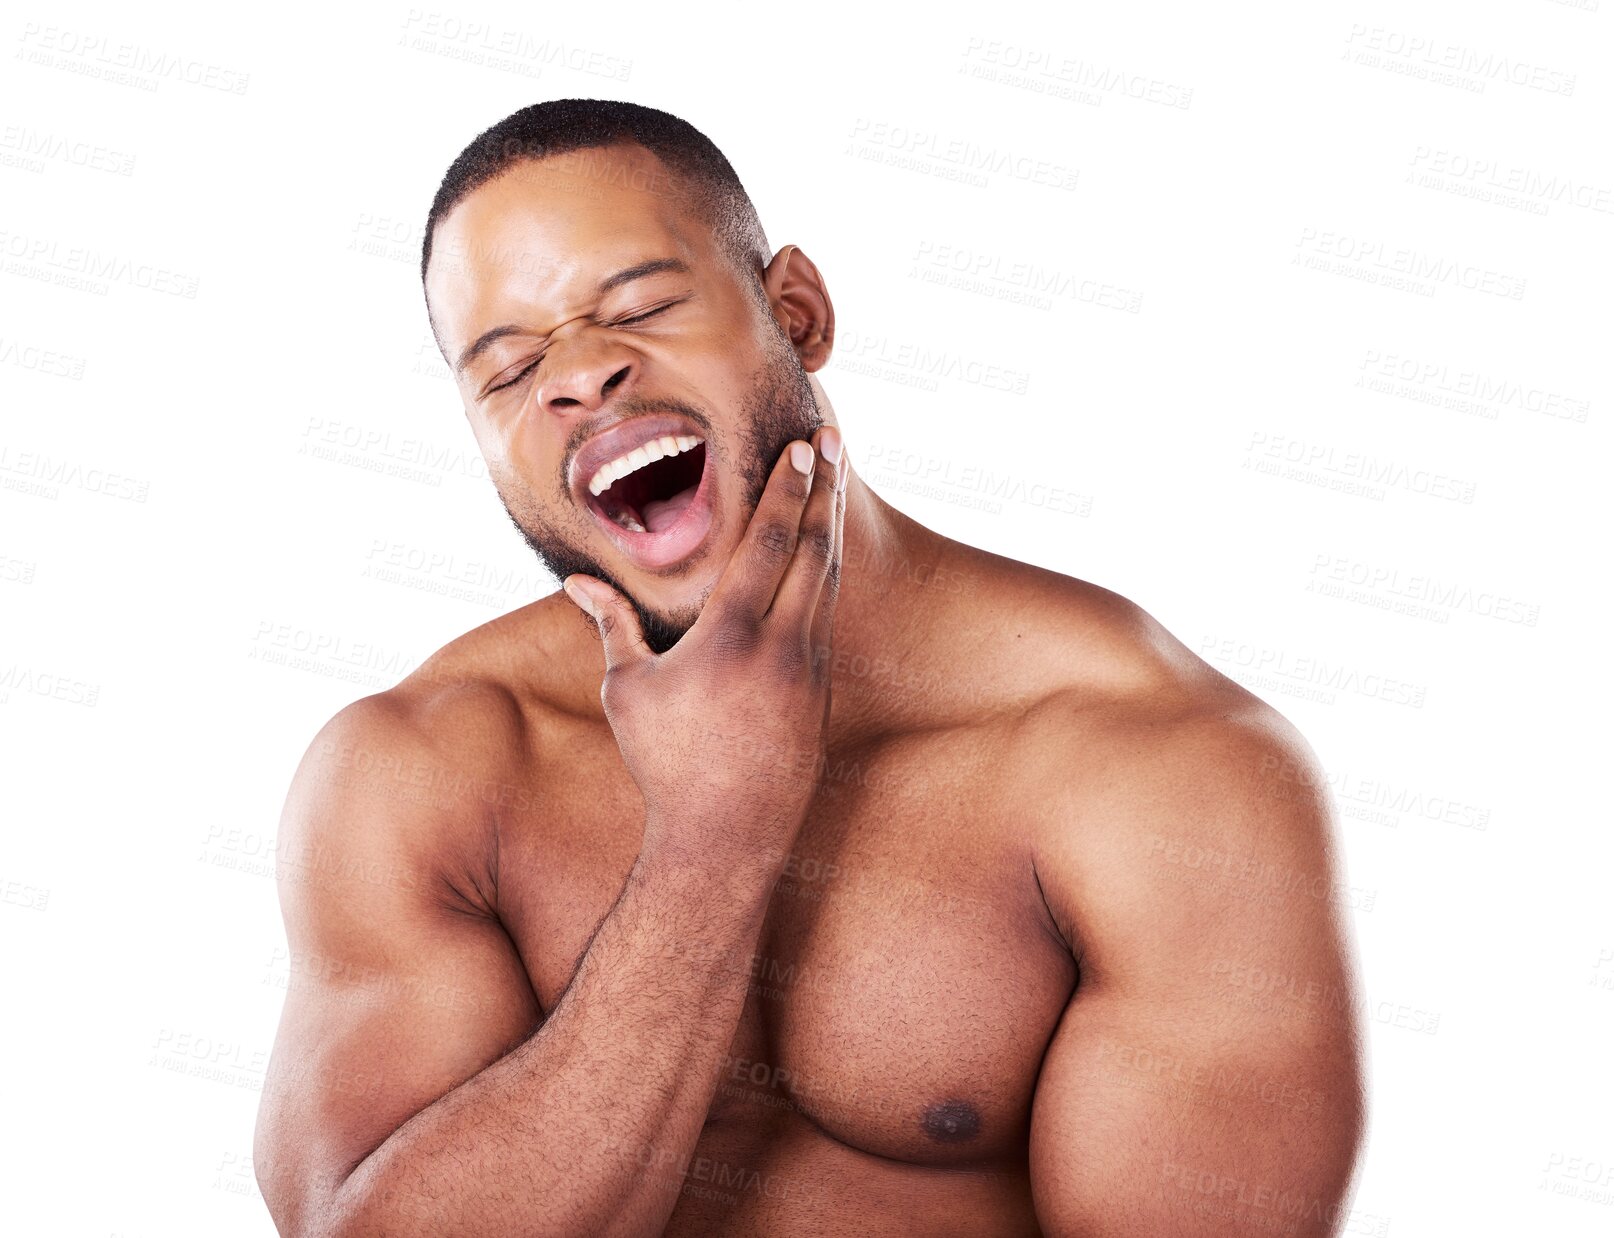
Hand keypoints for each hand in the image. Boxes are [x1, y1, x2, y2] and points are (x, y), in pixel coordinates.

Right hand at [563, 426, 847, 871]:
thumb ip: (612, 625)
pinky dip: (826, 577)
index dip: (786, 491)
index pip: (768, 545)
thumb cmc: (666, 763)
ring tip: (834, 483)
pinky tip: (823, 554)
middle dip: (822, 491)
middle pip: (812, 551)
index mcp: (730, 638)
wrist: (725, 836)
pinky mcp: (824, 694)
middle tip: (833, 443)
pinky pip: (827, 618)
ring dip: (830, 529)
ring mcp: (811, 671)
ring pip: (827, 583)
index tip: (803, 448)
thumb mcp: (629, 691)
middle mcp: (782, 648)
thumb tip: (576, 580)